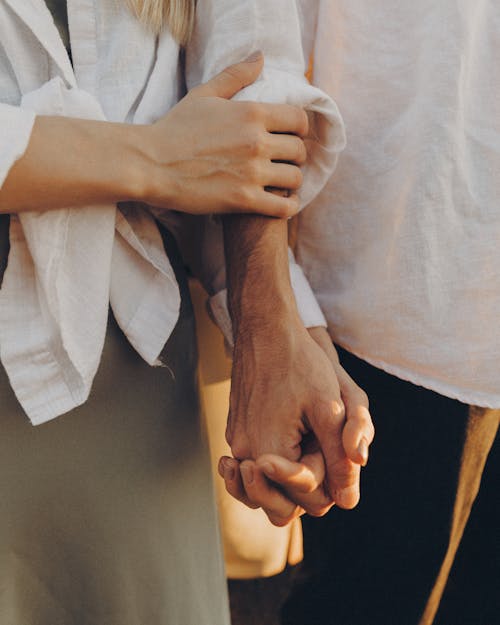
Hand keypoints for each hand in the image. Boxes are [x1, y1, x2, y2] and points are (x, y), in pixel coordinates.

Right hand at [141, 52, 307, 216]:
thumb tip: (261, 57)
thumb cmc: (174, 128)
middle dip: (295, 157)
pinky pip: (283, 207)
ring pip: (294, 178)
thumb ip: (235, 75)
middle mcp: (256, 141)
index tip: (291, 137)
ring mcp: (251, 172)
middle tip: (284, 162)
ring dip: (291, 182)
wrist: (150, 164)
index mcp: (251, 113)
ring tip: (281, 183)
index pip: (299, 120)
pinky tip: (282, 204)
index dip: (299, 130)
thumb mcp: (204, 95)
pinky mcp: (244, 200)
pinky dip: (288, 207)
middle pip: (299, 151)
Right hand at [219, 323, 373, 524]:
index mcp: (269, 452)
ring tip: (306, 449)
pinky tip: (288, 441)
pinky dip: (272, 465)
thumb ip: (338, 458)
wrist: (265, 330)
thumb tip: (349, 500)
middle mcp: (245, 453)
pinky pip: (252, 464)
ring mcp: (236, 442)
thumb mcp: (329, 409)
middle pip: (277, 503)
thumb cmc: (299, 363)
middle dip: (305, 487)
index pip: (304, 500)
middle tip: (320, 451)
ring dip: (287, 480)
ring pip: (263, 487)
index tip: (331, 447)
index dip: (328, 483)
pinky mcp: (234, 430)